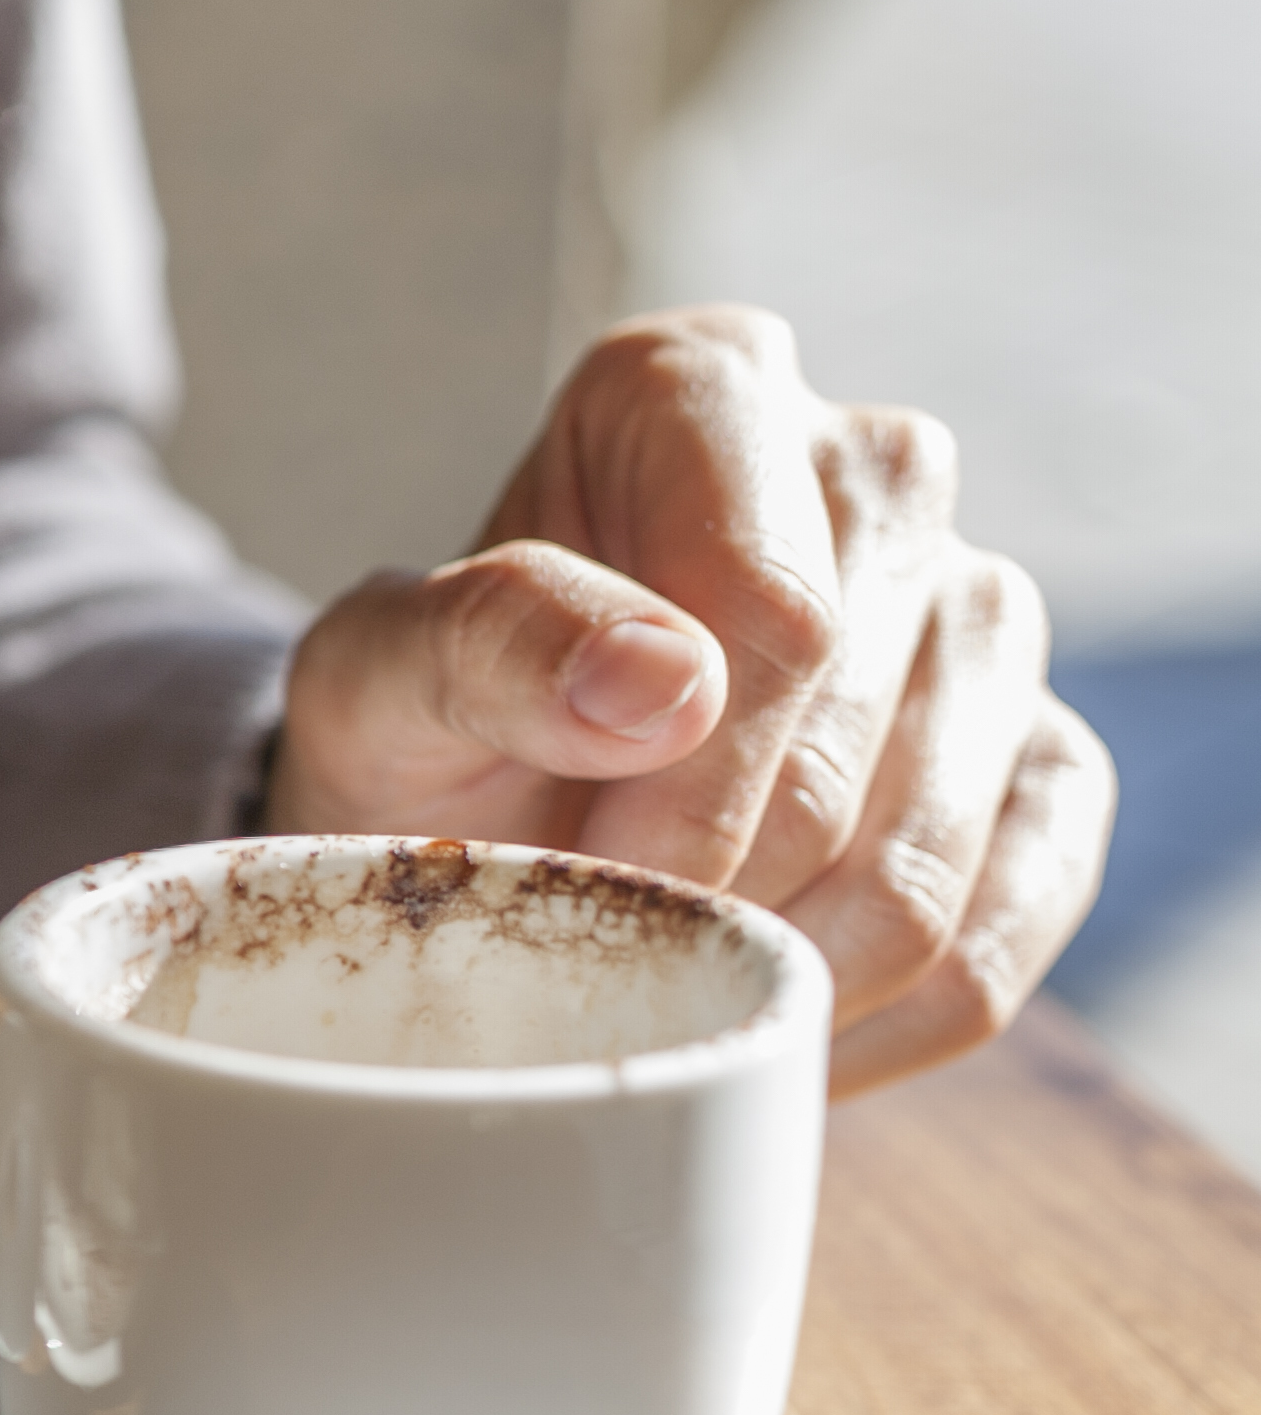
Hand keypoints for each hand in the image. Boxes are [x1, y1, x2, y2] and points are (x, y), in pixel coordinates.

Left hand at [267, 308, 1115, 1093]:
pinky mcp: (1039, 761)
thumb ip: (483, 642)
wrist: (470, 821)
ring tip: (666, 992)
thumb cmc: (421, 729)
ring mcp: (978, 613)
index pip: (772, 608)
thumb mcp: (375, 680)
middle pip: (848, 738)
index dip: (679, 787)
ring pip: (933, 856)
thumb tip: (671, 680)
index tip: (586, 872)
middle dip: (710, 886)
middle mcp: (873, 471)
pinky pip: (1004, 931)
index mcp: (702, 391)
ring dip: (785, 973)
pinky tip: (763, 1022)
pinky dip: (873, 1023)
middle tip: (600, 950)